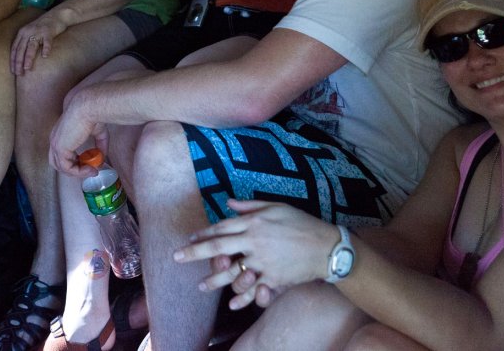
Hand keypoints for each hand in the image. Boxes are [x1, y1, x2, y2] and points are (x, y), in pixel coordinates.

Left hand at [10, 9, 67, 74]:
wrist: (57, 15)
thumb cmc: (44, 27)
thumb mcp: (31, 33)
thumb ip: (26, 43)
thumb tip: (21, 60)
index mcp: (22, 33)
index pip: (15, 48)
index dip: (13, 60)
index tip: (13, 71)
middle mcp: (28, 31)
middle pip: (21, 48)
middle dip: (18, 61)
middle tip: (18, 73)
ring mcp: (38, 31)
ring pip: (31, 46)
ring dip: (28, 58)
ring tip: (27, 68)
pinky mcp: (49, 31)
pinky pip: (47, 41)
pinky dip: (46, 48)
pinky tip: (45, 56)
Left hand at [49, 102, 107, 177]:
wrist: (89, 106)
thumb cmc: (92, 113)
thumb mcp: (98, 132)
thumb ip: (100, 145)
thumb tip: (103, 158)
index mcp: (60, 133)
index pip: (62, 152)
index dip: (74, 161)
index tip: (90, 163)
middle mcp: (55, 139)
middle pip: (57, 162)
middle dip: (73, 169)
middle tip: (89, 170)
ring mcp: (56, 144)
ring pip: (61, 167)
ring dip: (78, 172)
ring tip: (92, 170)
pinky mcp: (60, 149)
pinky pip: (67, 168)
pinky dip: (79, 172)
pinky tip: (91, 169)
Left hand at [173, 199, 336, 305]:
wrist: (326, 246)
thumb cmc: (301, 222)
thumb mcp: (275, 206)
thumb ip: (249, 205)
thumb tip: (228, 202)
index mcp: (253, 222)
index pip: (222, 227)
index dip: (204, 234)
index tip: (190, 238)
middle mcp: (254, 241)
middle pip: (218, 247)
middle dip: (195, 253)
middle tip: (177, 257)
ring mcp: (263, 261)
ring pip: (232, 272)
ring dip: (214, 279)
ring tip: (202, 286)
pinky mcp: (273, 277)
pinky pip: (253, 288)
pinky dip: (242, 297)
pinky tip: (231, 302)